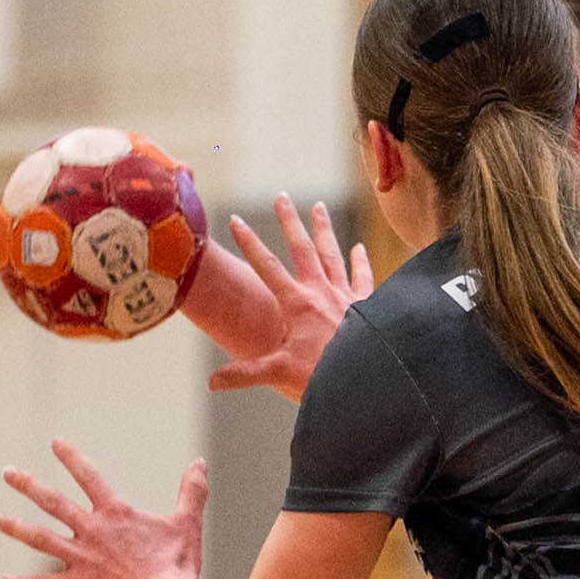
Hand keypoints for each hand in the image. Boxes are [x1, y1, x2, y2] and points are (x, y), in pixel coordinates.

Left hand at [0, 439, 208, 578]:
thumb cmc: (178, 565)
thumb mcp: (187, 522)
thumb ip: (192, 491)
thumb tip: (201, 462)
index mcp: (115, 514)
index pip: (89, 477)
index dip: (71, 458)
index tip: (55, 443)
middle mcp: (91, 531)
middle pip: (52, 503)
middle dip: (28, 485)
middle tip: (7, 472)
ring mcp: (80, 559)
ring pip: (39, 538)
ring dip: (13, 526)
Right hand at [206, 201, 368, 399]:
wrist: (368, 379)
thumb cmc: (324, 376)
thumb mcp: (280, 373)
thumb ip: (244, 373)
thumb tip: (211, 382)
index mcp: (298, 304)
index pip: (267, 266)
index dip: (250, 242)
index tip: (235, 219)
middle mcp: (322, 292)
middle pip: (303, 248)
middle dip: (290, 221)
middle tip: (281, 196)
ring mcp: (347, 296)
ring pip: (333, 254)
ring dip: (324, 230)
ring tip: (318, 207)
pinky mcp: (367, 305)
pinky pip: (363, 278)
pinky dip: (362, 262)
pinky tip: (359, 248)